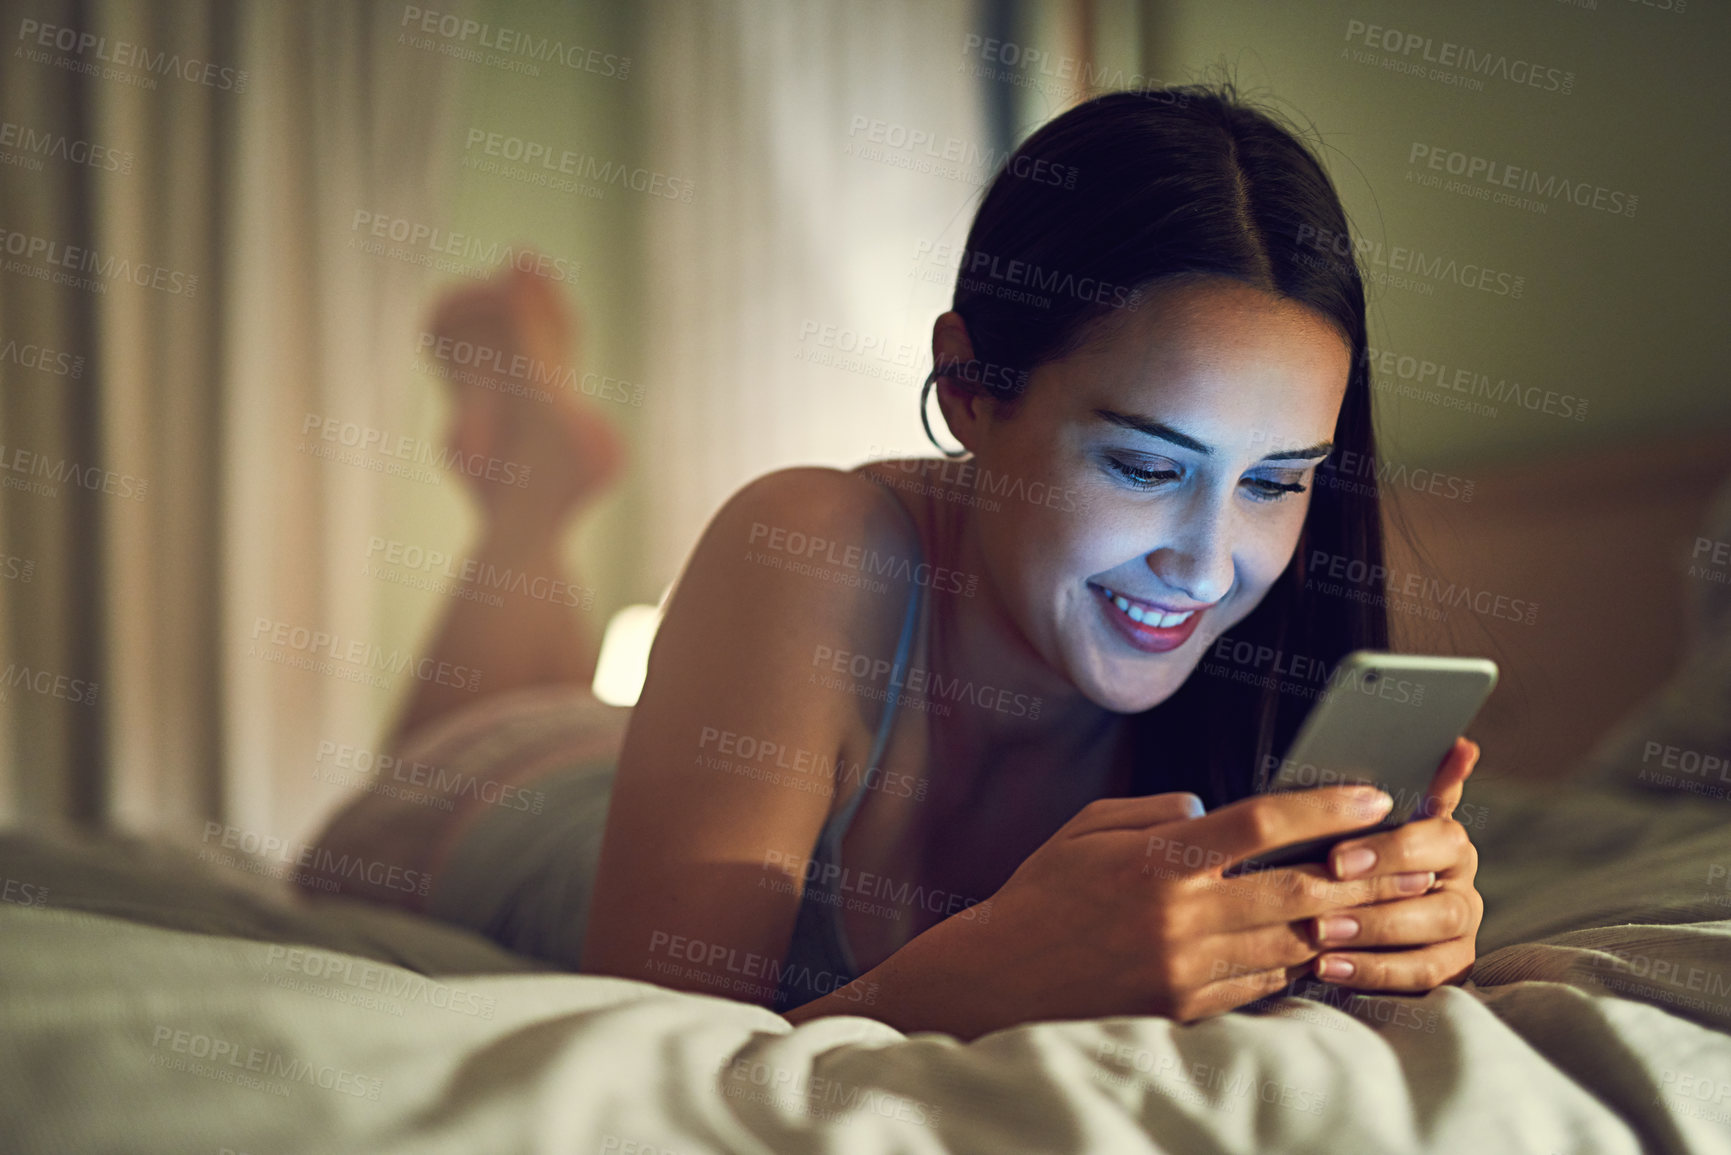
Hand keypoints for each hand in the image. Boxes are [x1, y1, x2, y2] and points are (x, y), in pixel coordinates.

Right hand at [945, 783, 1428, 1030]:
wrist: (1000, 979)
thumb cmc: (1043, 894)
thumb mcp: (1089, 829)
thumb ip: (1157, 812)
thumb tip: (1211, 810)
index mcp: (1159, 860)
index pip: (1261, 823)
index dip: (1325, 805)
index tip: (1373, 794)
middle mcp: (1181, 916)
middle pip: (1299, 887)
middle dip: (1365, 870)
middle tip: (1414, 856)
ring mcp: (1187, 969)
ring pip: (1292, 940)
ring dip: (1341, 919)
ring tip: (1387, 900)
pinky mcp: (1187, 1009)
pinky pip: (1263, 984)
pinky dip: (1294, 961)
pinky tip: (1318, 942)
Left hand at [1303, 737, 1483, 991]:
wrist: (1343, 902)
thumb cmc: (1352, 850)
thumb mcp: (1364, 816)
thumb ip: (1406, 784)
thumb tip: (1462, 744)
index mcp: (1446, 838)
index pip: (1439, 837)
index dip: (1391, 850)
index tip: (1337, 859)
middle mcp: (1461, 883)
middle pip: (1438, 893)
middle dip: (1377, 899)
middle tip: (1321, 907)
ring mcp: (1458, 929)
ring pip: (1432, 935)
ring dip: (1373, 936)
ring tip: (1321, 937)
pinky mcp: (1446, 966)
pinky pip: (1420, 976)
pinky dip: (1372, 973)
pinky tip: (1326, 968)